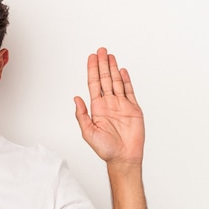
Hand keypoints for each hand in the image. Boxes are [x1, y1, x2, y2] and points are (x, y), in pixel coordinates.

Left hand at [74, 47, 144, 165]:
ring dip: (113, 69)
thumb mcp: (88, 133)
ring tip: (110, 56)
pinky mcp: (133, 109)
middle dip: (102, 64)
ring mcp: (121, 105)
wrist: (123, 157)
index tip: (92, 57)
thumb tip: (76, 99)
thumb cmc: (105, 149)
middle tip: (101, 50)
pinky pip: (129, 91)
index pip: (94, 84)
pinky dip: (126, 80)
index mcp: (97, 108)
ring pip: (117, 82)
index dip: (92, 70)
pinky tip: (122, 71)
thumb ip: (82, 115)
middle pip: (105, 79)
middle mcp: (108, 104)